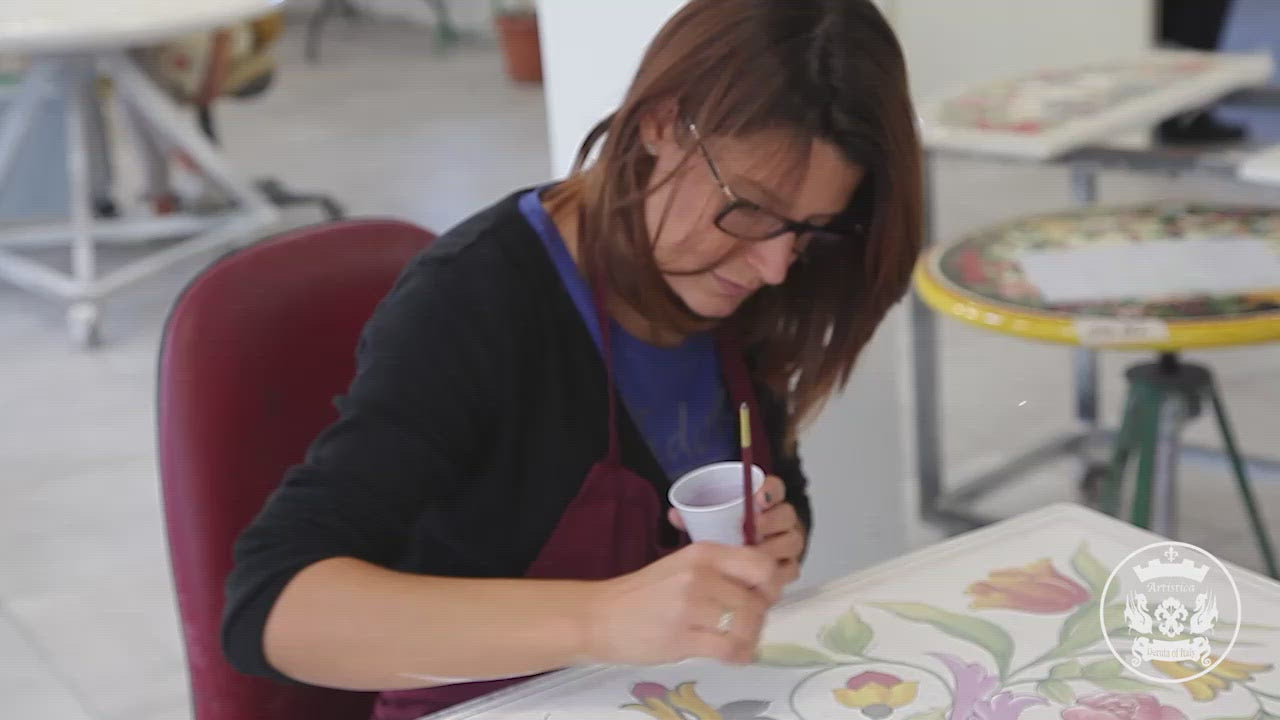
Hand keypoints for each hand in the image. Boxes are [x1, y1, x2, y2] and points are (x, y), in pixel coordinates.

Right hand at [578, 543, 782, 666]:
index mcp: (704, 553)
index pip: (760, 563)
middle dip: (761, 616)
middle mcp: (701, 575)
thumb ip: (718, 572)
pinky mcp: (682, 637)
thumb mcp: (682, 567)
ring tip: (738, 643)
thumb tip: (760, 589)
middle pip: (759, 597)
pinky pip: (729, 649)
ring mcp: (691, 606)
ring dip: (750, 638)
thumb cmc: (642, 594)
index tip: (762, 596)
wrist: (600, 616)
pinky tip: (732, 656)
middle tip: (749, 624)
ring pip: (747, 624)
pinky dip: (739, 656)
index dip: (771, 583)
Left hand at [668, 474, 806, 583]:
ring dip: (774, 547)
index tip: (756, 498)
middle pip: (787, 515)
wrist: (723, 569)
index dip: (770, 490)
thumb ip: (692, 516)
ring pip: (792, 542)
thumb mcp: (705, 523)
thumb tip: (675, 514)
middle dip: (771, 521)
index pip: (775, 488)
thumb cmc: (718, 539)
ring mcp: (785, 544)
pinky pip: (792, 568)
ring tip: (754, 553)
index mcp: (763, 502)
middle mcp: (779, 521)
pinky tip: (764, 574)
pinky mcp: (787, 567)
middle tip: (752, 528)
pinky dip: (779, 572)